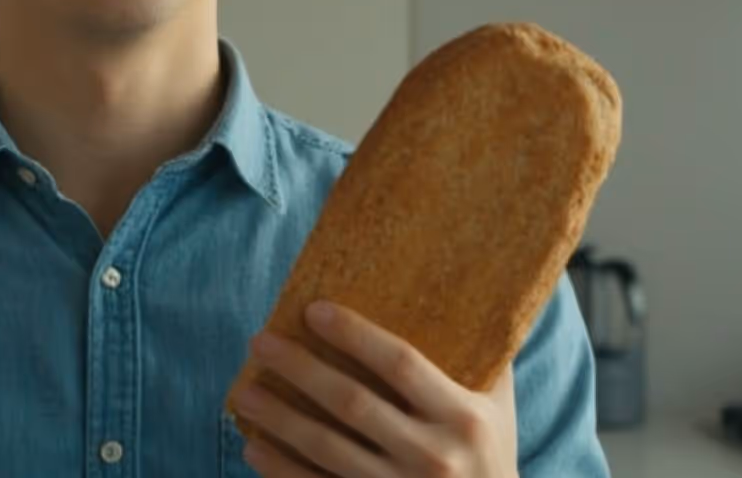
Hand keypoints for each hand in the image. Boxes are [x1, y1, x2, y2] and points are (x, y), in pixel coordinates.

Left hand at [231, 300, 517, 477]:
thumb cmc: (489, 452)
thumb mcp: (498, 407)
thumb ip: (486, 355)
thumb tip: (465, 283)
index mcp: (464, 417)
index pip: (401, 364)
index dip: (355, 334)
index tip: (313, 310)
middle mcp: (433, 456)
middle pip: (352, 403)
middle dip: (300, 369)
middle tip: (260, 341)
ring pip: (327, 448)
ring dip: (278, 418)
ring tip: (243, 391)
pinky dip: (281, 470)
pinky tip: (254, 446)